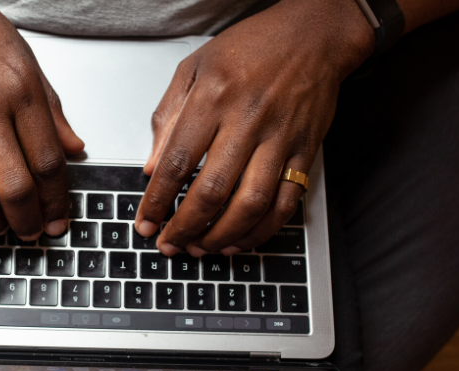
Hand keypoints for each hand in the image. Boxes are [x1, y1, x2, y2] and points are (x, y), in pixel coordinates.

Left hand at [134, 0, 372, 255]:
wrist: (313, 34)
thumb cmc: (251, 47)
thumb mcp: (195, 68)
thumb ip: (168, 117)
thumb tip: (152, 168)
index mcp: (214, 98)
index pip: (178, 162)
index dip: (158, 200)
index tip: (145, 222)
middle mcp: (248, 120)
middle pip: (212, 190)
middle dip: (185, 227)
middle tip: (169, 243)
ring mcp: (280, 139)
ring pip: (250, 204)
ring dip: (222, 235)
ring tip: (201, 248)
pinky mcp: (305, 151)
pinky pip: (285, 202)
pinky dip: (262, 230)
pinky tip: (240, 240)